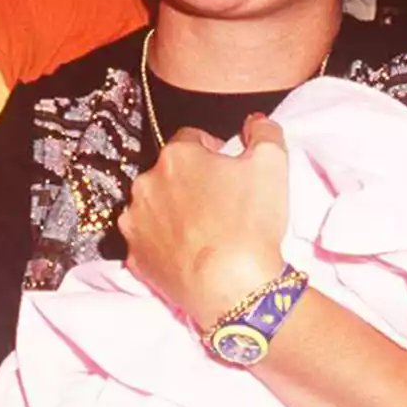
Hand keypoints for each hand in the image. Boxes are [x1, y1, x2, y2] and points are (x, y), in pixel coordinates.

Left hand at [120, 120, 288, 330]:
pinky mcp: (134, 257)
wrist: (232, 286)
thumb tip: (255, 121)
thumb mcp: (273, 163)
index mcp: (176, 156)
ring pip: (153, 206)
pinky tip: (186, 252)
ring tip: (201, 230)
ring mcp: (135, 222)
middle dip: (189, 181)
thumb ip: (264, 131)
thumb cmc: (251, 221)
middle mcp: (145, 184)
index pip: (191, 138)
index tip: (226, 168)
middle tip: (217, 202)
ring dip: (171, 211)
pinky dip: (162, 244)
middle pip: (168, 173)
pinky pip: (148, 242)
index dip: (211, 150)